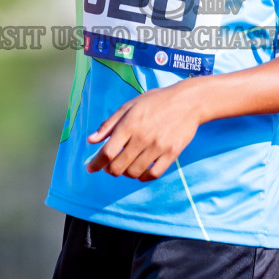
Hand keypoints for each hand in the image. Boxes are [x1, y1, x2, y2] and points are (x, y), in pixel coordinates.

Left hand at [85, 82, 203, 181]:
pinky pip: (153, 174)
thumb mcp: (129, 106)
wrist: (188, 101)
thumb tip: (90, 140)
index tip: (90, 168)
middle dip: (109, 170)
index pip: (107, 152)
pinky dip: (143, 177)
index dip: (96, 163)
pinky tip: (141, 172)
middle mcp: (142, 137)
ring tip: (125, 167)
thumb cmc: (156, 101)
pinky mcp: (172, 153)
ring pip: (134, 172)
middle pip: (118, 166)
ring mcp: (158, 147)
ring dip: (125, 173)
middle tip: (109, 167)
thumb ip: (109, 124)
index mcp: (129, 124)